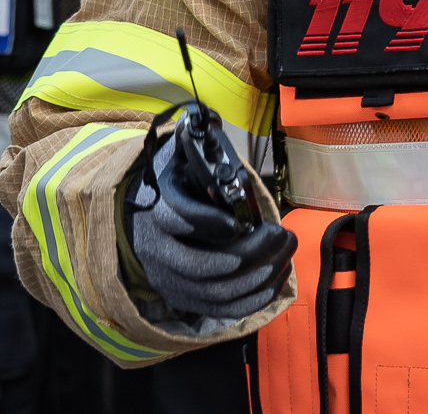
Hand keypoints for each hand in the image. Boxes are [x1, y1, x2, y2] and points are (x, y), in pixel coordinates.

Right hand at [127, 130, 294, 320]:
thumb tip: (205, 117)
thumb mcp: (173, 161)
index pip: (177, 218)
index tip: (239, 220)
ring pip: (218, 292)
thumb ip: (191, 143)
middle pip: (204, 265)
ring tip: (285, 252)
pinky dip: (255, 297)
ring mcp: (172, 281)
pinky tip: (277, 276)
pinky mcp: (188, 300)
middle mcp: (159, 251)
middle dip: (251, 253)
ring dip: (260, 276)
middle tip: (282, 235)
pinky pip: (225, 309)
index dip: (208, 222)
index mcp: (156, 210)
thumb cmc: (171, 190)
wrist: (141, 224)